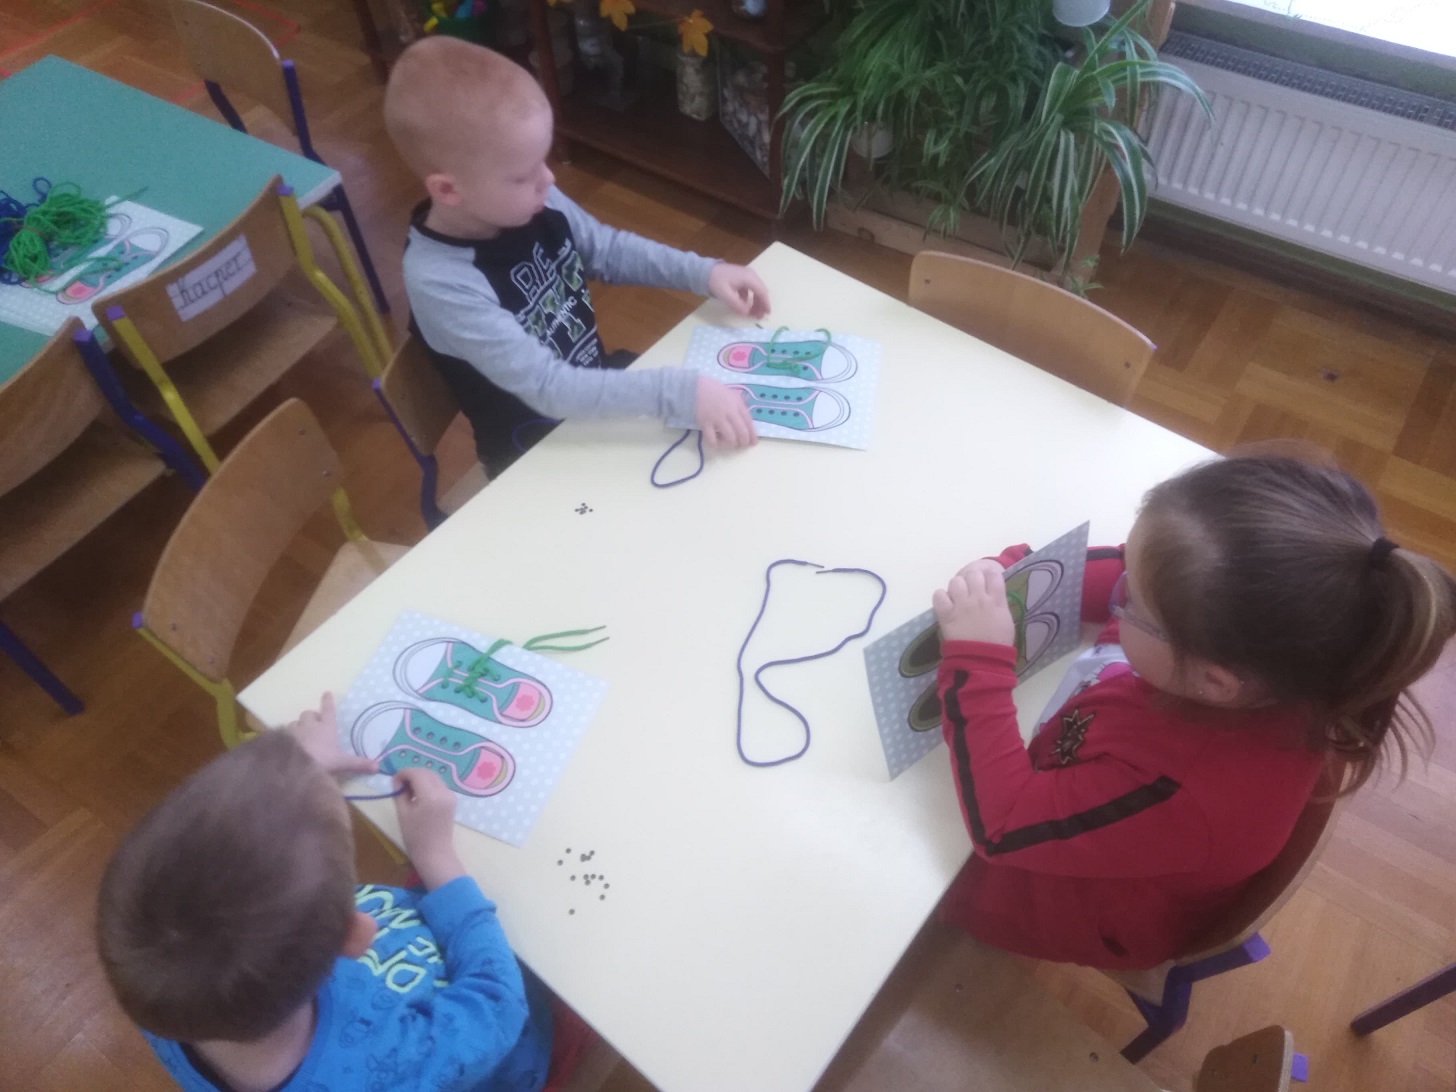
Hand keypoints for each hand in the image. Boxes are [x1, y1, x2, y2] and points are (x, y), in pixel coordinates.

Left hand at [285, 693, 377, 778]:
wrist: (295, 767)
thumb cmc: (322, 761)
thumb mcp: (342, 763)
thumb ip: (359, 764)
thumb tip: (379, 766)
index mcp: (326, 727)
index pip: (328, 710)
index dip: (328, 701)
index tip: (326, 693)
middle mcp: (310, 725)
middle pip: (309, 714)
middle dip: (312, 717)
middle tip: (315, 725)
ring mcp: (294, 731)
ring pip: (294, 723)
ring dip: (298, 727)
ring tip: (301, 736)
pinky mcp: (281, 740)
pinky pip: (283, 734)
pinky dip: (286, 738)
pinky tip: (287, 746)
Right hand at [393, 767, 465, 889]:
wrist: (434, 853)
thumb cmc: (415, 836)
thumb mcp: (403, 814)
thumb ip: (399, 793)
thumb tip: (397, 781)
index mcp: (430, 796)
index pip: (416, 773)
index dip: (403, 774)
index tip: (394, 782)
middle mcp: (443, 791)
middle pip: (426, 772)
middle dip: (412, 774)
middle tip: (400, 785)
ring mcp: (450, 795)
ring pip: (434, 777)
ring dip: (421, 778)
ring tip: (409, 791)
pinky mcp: (452, 799)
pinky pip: (439, 785)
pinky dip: (428, 784)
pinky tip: (420, 795)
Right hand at [695, 375, 757, 449]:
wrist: (694, 387)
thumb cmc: (714, 390)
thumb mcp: (731, 393)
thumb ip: (740, 404)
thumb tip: (747, 417)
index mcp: (737, 404)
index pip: (749, 422)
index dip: (753, 435)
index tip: (753, 442)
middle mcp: (729, 412)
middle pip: (742, 432)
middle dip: (744, 442)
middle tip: (742, 445)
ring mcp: (717, 418)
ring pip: (730, 438)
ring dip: (732, 444)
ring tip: (729, 443)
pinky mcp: (705, 423)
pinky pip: (712, 440)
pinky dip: (716, 445)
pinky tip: (716, 443)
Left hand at [707, 263, 770, 318]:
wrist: (705, 271)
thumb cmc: (716, 281)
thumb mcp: (726, 295)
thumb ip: (738, 305)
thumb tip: (747, 313)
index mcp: (749, 278)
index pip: (762, 292)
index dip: (766, 304)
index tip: (767, 314)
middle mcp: (750, 275)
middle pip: (761, 291)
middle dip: (761, 304)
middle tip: (759, 316)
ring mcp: (746, 275)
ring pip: (756, 290)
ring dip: (756, 301)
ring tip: (752, 312)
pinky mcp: (741, 277)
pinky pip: (749, 289)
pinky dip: (749, 297)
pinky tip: (743, 304)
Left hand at [933, 560, 1015, 646]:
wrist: (982, 661)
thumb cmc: (998, 644)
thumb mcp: (1006, 620)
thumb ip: (999, 604)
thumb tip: (993, 595)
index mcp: (996, 600)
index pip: (993, 574)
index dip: (989, 575)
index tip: (987, 581)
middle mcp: (979, 598)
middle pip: (974, 574)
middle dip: (972, 579)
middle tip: (971, 589)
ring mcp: (961, 605)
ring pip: (956, 581)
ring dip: (957, 587)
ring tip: (957, 597)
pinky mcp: (946, 614)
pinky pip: (939, 595)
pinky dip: (941, 597)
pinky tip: (946, 604)